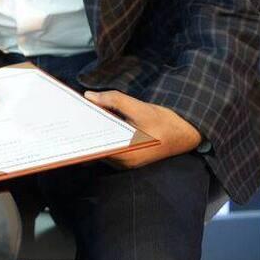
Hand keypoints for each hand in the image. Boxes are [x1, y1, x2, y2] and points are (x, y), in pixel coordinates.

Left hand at [84, 90, 201, 168]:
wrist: (188, 133)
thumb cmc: (165, 123)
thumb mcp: (139, 108)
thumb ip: (113, 101)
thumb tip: (89, 97)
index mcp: (125, 154)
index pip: (94, 147)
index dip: (82, 134)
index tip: (71, 121)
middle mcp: (123, 163)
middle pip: (96, 147)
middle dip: (86, 131)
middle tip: (74, 113)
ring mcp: (127, 162)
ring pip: (103, 147)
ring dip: (95, 132)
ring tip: (83, 115)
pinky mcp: (130, 157)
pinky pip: (111, 147)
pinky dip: (105, 135)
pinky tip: (100, 121)